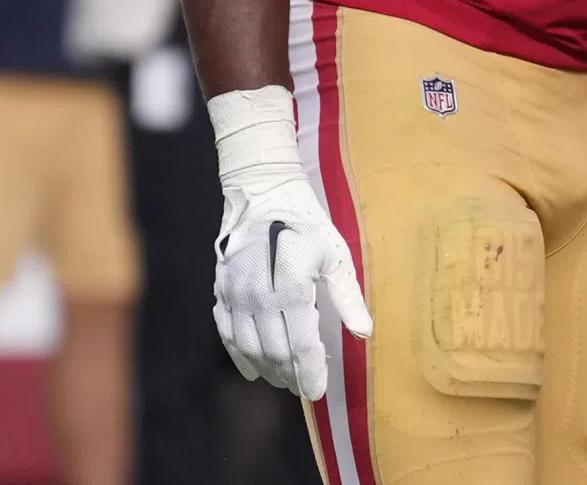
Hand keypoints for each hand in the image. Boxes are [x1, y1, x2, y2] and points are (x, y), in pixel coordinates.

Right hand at [210, 86, 373, 400]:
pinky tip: (252, 370)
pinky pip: (227, 334)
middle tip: (304, 386)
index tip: (319, 391)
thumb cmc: (306, 223)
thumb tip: (364, 333)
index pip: (302, 345)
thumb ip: (347, 296)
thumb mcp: (335, 254)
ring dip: (268, 369)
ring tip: (284, 380)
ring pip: (251, 348)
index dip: (311, 372)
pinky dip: (240, 356)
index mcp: (292, 289)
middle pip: (275, 352)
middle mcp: (260, 299)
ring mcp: (236, 296)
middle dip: (291, 374)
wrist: (262, 194)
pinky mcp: (222, 292)